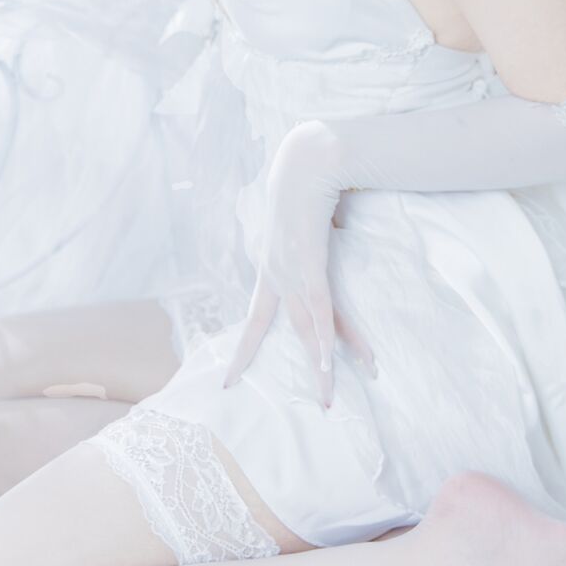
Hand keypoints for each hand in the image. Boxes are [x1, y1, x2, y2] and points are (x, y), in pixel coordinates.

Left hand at [221, 119, 378, 407]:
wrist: (307, 161)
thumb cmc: (306, 184)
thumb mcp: (304, 217)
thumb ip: (315, 232)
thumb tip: (335, 228)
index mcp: (269, 268)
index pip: (255, 320)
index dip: (244, 351)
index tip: (230, 380)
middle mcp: (276, 275)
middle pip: (292, 331)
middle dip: (304, 369)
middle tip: (317, 404)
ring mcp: (291, 271)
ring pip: (309, 329)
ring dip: (323, 366)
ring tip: (330, 398)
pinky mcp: (309, 264)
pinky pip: (320, 309)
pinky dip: (326, 338)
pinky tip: (329, 363)